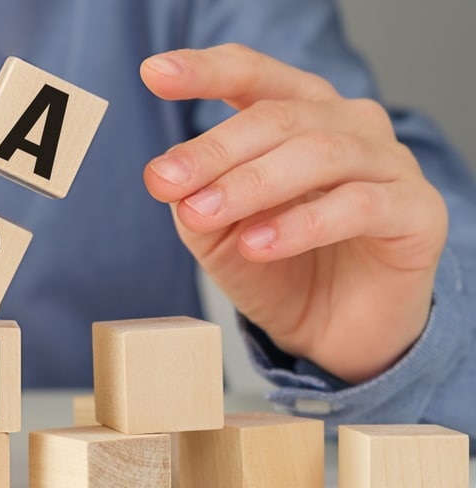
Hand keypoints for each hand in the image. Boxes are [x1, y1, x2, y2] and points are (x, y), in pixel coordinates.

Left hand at [140, 44, 447, 383]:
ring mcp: (388, 163)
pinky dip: (302, 224)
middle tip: (166, 180)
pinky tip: (258, 244)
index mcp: (298, 115)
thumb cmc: (278, 269)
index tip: (155, 73)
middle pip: (278, 117)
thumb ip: (193, 198)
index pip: (254, 77)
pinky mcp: (416, 211)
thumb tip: (167, 174)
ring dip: (252, 184)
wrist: (332, 331)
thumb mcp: (218, 233)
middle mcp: (348, 125)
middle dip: (215, 149)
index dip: (206, 71)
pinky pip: (359, 204)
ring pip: (319, 153)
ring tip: (204, 215)